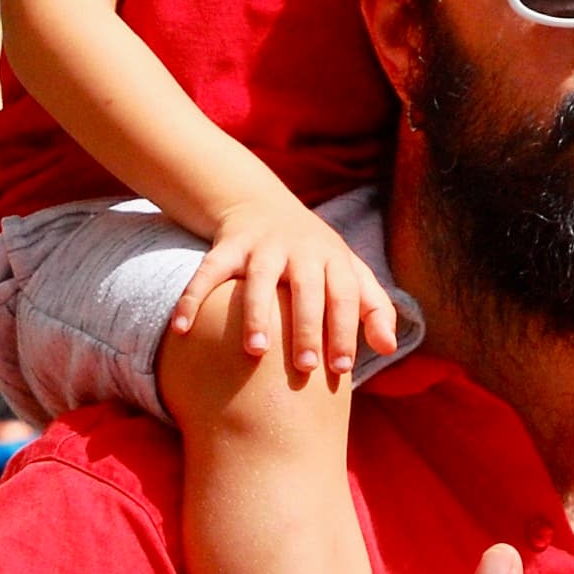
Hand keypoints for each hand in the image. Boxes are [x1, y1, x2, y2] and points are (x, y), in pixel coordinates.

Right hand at [170, 190, 402, 382]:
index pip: (344, 295)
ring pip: (259, 280)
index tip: (341, 369)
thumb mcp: (348, 273)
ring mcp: (262, 246)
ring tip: (256, 352)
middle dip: (306, 328)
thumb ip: (373, 308)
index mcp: (334, 258)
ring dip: (257, 314)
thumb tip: (390, 348)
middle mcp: (300, 249)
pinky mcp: (228, 245)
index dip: (345, 330)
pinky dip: (193, 298)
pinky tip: (182, 328)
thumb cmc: (316, 256)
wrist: (262, 204)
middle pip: (306, 290)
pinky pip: (209, 272)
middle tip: (305, 369)